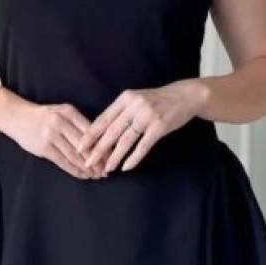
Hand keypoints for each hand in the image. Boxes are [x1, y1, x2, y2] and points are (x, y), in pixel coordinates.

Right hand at [4, 101, 102, 178]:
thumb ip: (78, 124)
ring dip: (87, 168)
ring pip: (75, 156)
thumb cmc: (43, 116)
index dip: (102, 146)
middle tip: (106, 171)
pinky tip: (82, 176)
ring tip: (96, 176)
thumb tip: (99, 143)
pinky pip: (63, 162)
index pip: (91, 131)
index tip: (112, 156)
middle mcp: (61, 122)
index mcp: (69, 112)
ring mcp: (51, 135)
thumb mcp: (61, 112)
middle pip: (85, 145)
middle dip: (97, 160)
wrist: (16, 116)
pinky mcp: (43, 147)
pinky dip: (74, 170)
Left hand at [76, 82, 201, 173]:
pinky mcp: (159, 127)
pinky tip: (126, 167)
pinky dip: (134, 158)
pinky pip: (143, 146)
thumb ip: (120, 112)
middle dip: (98, 148)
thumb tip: (100, 132)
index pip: (103, 119)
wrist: (185, 96)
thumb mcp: (136, 100)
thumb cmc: (157, 100)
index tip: (79, 147)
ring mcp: (147, 116)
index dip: (90, 134)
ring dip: (114, 156)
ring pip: (125, 140)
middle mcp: (134, 106)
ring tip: (106, 168)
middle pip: (111, 131)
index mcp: (125, 98)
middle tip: (87, 162)